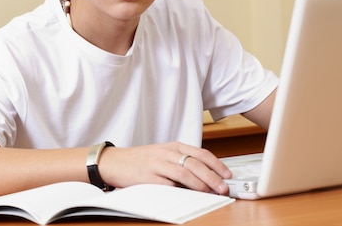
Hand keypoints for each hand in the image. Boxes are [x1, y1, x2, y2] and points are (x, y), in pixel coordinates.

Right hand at [99, 142, 231, 194]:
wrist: (114, 162)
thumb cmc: (140, 160)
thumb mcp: (163, 154)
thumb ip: (181, 161)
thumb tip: (205, 176)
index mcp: (172, 146)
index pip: (200, 153)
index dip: (216, 164)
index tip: (227, 174)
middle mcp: (166, 153)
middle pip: (195, 163)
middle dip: (213, 177)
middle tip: (223, 187)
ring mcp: (157, 164)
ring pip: (184, 173)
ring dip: (201, 184)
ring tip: (211, 192)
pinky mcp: (148, 177)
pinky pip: (168, 184)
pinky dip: (181, 190)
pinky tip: (189, 195)